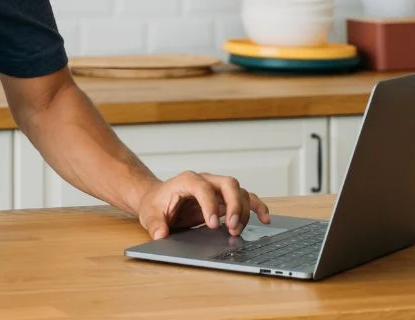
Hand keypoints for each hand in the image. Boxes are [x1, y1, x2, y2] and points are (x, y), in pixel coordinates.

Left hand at [137, 171, 270, 239]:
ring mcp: (217, 188)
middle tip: (232, 228)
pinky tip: (264, 219)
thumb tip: (161, 235)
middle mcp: (205, 180)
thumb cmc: (155, 205)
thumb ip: (155, 224)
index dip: (210, 204)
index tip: (212, 224)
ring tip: (237, 231)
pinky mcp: (224, 198)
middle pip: (228, 184)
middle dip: (235, 205)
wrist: (158, 199)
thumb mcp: (149, 214)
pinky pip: (246, 198)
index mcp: (186, 180)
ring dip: (244, 211)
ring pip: (239, 192)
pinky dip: (257, 207)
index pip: (203, 187)